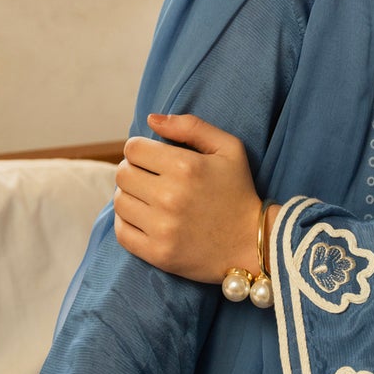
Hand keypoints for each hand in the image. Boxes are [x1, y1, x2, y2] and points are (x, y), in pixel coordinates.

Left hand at [114, 113, 278, 282]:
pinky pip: (122, 232)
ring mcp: (163, 228)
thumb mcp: (228, 148)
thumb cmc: (238, 191)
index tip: (152, 158)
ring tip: (149, 199)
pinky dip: (127, 223)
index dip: (140, 149)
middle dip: (133, 171)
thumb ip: (191, 126)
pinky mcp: (158, 253)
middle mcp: (170, 197)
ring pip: (120, 201)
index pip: (133, 149)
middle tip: (150, 178)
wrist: (253, 243)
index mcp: (186, 167)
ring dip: (130, 197)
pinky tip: (145, 219)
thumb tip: (151, 119)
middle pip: (123, 174)